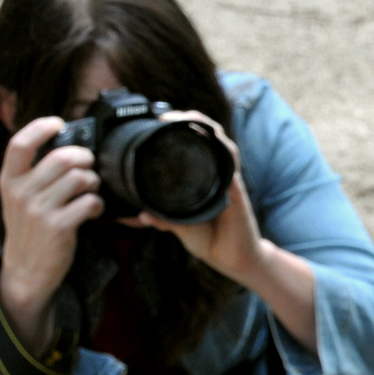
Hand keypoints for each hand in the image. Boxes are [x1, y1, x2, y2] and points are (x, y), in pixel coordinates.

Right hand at [0, 116, 103, 351]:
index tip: (59, 123)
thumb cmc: (28, 230)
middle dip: (84, 157)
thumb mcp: (18, 199)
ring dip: (93, 181)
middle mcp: (21, 193)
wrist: (25, 271)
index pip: (19, 144)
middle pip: (61, 158)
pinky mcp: (59, 227)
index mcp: (9, 181)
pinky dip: (97, 204)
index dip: (41, 127)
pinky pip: (90, 202)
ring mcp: (39, 210)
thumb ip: (33, 174)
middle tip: (89, 165)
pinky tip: (91, 209)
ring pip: (80, 178)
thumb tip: (63, 146)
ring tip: (90, 190)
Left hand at [132, 111, 318, 352]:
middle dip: (186, 119)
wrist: (232, 259)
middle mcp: (215, 173)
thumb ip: (160, 217)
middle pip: (206, 134)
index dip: (176, 128)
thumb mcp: (177, 226)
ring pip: (218, 140)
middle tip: (162, 115)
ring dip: (201, 125)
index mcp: (200, 179)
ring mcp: (227, 178)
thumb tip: (138, 214)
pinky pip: (230, 160)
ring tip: (181, 118)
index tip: (155, 121)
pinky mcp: (235, 187)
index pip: (191, 145)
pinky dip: (219, 144)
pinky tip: (208, 134)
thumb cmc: (210, 239)